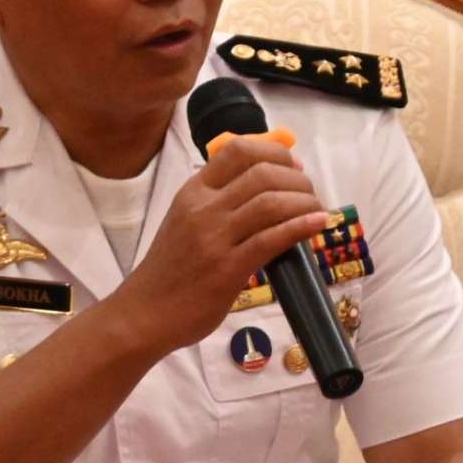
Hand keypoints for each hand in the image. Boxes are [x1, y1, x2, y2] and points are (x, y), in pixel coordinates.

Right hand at [115, 136, 325, 354]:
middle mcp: (203, 208)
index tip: (294, 166)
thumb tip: (262, 187)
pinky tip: (317, 223)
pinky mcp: (228, 269)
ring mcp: (215, 238)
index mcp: (193, 191)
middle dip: (297, 178)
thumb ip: (216, 202)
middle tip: (310, 193)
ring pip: (271, 201)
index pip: (237, 150)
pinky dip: (302, 226)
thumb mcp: (184, 220)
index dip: (275, 152)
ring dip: (304, 201)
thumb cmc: (169, 269)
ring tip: (317, 209)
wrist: (144, 312)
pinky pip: (272, 238)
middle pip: (262, 172)